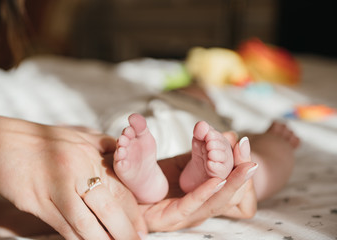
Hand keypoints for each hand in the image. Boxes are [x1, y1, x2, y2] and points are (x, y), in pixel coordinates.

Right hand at [0, 114, 144, 239]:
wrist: (3, 142)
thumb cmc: (44, 140)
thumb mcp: (79, 136)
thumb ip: (104, 146)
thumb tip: (124, 154)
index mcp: (91, 157)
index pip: (120, 189)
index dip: (134, 213)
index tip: (142, 229)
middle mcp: (78, 173)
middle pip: (109, 209)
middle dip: (125, 231)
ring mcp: (58, 189)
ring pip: (86, 223)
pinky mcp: (38, 203)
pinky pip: (63, 228)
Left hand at [140, 132, 256, 231]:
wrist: (127, 188)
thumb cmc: (154, 178)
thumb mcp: (184, 161)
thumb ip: (205, 150)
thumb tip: (231, 135)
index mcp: (202, 196)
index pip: (227, 183)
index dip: (239, 167)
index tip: (247, 147)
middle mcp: (198, 207)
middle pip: (227, 194)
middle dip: (242, 177)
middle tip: (255, 158)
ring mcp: (186, 215)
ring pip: (215, 200)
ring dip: (233, 184)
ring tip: (247, 168)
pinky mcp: (171, 218)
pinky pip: (191, 204)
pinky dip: (206, 192)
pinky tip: (218, 180)